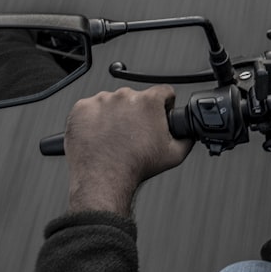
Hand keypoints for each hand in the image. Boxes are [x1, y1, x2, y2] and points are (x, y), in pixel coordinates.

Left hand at [65, 85, 191, 215]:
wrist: (104, 179)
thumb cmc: (135, 166)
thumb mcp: (175, 154)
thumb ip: (187, 137)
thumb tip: (189, 132)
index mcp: (149, 102)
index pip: (164, 91)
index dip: (165, 104)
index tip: (160, 112)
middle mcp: (125, 97)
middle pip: (137, 98)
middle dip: (138, 112)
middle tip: (135, 133)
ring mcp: (101, 101)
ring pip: (113, 102)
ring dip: (116, 115)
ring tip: (115, 136)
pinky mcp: (81, 109)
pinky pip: (91, 108)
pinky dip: (95, 119)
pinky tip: (101, 135)